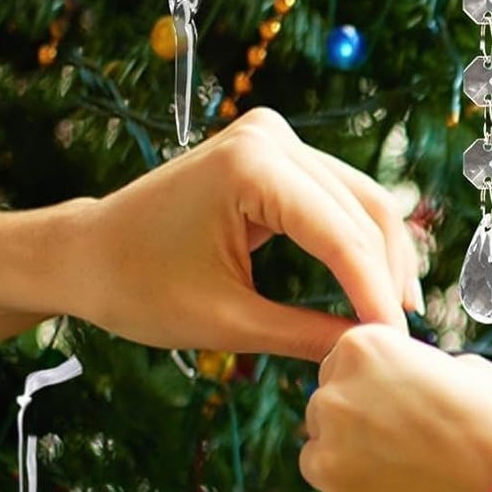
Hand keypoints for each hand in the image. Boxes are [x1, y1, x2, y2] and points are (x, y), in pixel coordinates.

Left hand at [62, 108, 421, 361]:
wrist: (86, 254)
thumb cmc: (138, 287)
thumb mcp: (228, 323)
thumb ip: (307, 335)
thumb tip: (370, 353)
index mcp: (250, 168)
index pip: (341, 236)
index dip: (374, 294)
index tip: (397, 345)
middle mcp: (270, 138)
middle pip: (364, 211)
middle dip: (388, 276)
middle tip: (406, 336)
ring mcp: (274, 139)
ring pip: (361, 202)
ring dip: (384, 259)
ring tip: (397, 316)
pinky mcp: (276, 154)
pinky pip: (338, 200)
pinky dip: (359, 244)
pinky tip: (377, 287)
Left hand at [286, 326, 491, 491]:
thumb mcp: (464, 367)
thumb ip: (411, 370)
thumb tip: (395, 388)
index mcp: (361, 349)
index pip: (339, 367)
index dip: (376, 389)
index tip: (410, 408)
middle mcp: (333, 399)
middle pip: (323, 414)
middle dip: (356, 429)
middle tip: (411, 449)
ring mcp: (331, 463)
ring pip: (315, 464)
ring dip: (347, 473)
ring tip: (406, 487)